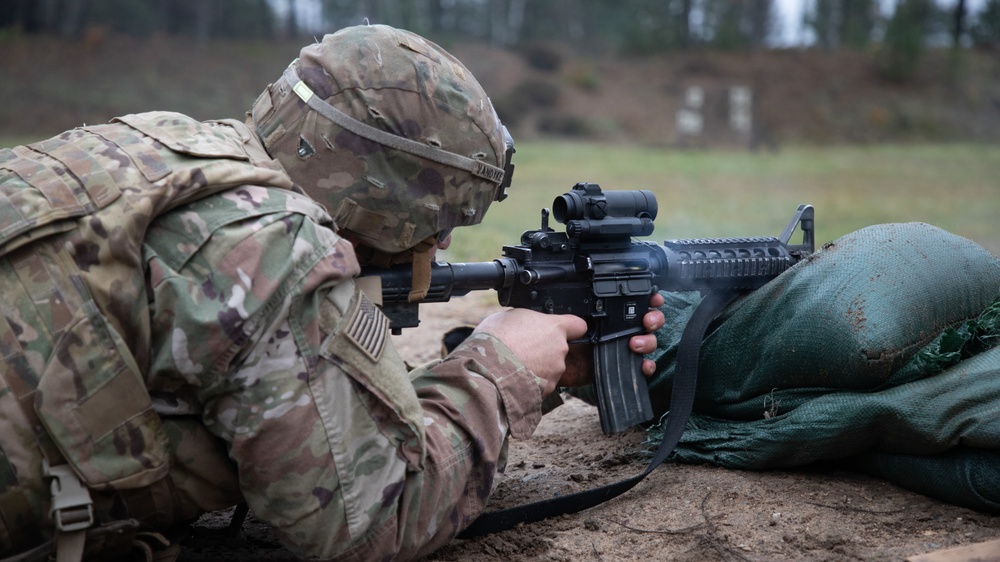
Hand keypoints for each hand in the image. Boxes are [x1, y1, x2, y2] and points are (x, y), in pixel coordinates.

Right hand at [473, 308, 587, 395]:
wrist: (487, 370)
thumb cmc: (496, 340)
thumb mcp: (511, 316)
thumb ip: (529, 320)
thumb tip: (528, 324)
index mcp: (554, 327)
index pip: (578, 325)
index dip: (571, 328)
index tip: (563, 330)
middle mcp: (560, 349)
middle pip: (559, 348)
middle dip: (545, 349)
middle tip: (523, 348)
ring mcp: (555, 371)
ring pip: (551, 367)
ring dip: (538, 366)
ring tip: (515, 364)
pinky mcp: (547, 390)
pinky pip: (541, 383)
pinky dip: (531, 381)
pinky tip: (515, 377)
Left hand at [557, 292, 665, 387]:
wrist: (544, 367)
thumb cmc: (549, 340)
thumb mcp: (558, 322)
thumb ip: (572, 319)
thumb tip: (584, 324)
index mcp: (602, 313)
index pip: (631, 301)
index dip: (647, 298)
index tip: (654, 298)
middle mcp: (613, 329)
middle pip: (645, 320)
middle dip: (653, 318)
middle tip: (647, 322)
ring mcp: (617, 347)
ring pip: (646, 342)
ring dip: (648, 341)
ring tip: (635, 344)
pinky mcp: (617, 366)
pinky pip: (639, 367)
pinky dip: (646, 366)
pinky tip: (643, 365)